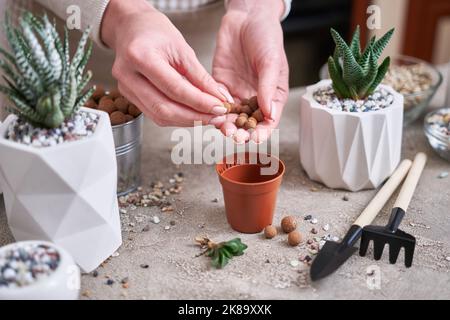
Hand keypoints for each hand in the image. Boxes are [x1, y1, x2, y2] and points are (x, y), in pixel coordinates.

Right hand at [101, 0, 231, 126]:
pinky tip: (192, 116)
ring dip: (187, 121)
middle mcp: (128, 75)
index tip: (219, 107)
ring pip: (159, 116)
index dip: (200, 102)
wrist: (131, 27)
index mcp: (140, 56)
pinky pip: (154, 115)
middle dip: (194, 117)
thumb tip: (219, 98)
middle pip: (164, 108)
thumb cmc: (155, 31)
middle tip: (216, 118)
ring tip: (208, 118)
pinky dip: (176, 118)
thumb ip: (200, 76)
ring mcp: (125, 88)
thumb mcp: (182, 48)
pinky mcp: (129, 97)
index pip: (175, 88)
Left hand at [213, 0, 288, 142]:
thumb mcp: (271, 61)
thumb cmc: (266, 37)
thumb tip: (269, 113)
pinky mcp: (220, 85)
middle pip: (248, 122)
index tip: (255, 138)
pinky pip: (216, 101)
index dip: (262, 132)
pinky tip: (212, 113)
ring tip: (224, 128)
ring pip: (231, 116)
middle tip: (236, 136)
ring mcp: (237, 92)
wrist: (247, 17)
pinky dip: (214, 109)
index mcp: (272, 95)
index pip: (268, 120)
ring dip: (227, 124)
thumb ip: (268, 87)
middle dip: (242, 131)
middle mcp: (254, 97)